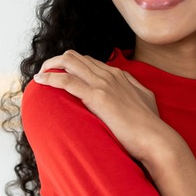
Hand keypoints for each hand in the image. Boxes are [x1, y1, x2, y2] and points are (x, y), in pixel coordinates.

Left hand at [33, 50, 167, 160]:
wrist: (156, 138)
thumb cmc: (151, 125)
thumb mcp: (145, 99)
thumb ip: (133, 89)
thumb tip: (129, 86)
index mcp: (119, 75)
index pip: (89, 61)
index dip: (72, 66)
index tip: (61, 75)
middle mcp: (110, 75)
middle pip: (76, 57)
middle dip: (56, 62)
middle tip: (45, 74)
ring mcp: (104, 84)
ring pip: (70, 62)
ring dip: (50, 66)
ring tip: (39, 76)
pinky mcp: (98, 97)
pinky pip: (68, 81)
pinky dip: (51, 78)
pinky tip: (41, 81)